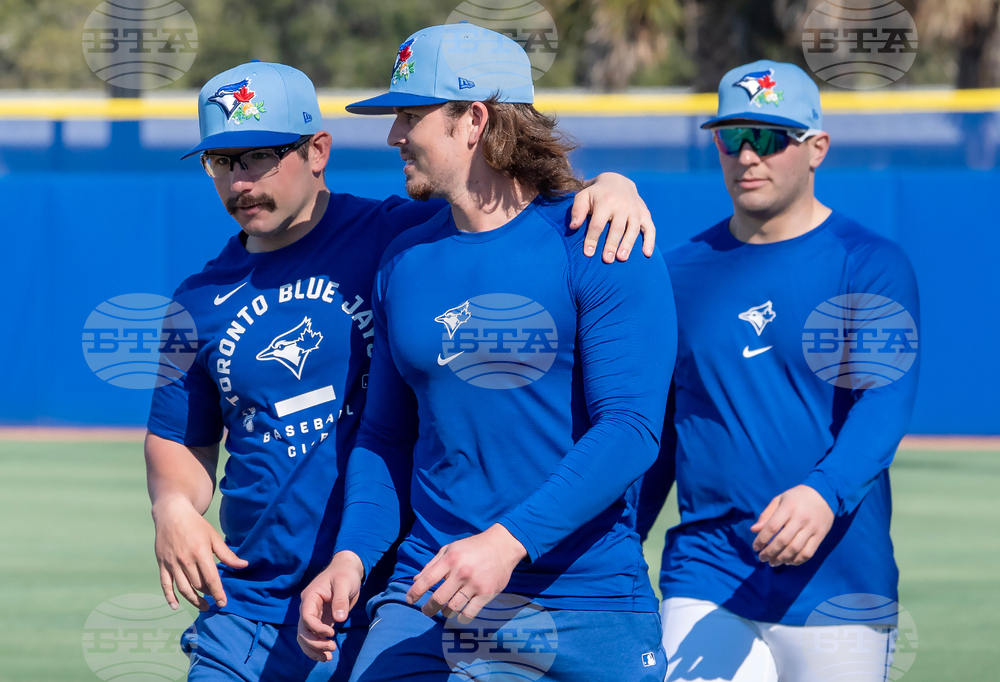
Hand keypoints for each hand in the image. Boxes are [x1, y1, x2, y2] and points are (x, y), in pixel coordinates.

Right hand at [152, 495, 247, 610]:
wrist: (172, 514)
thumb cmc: (196, 525)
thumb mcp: (214, 537)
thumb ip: (227, 554)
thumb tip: (244, 565)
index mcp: (201, 553)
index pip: (211, 579)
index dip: (218, 593)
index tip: (223, 603)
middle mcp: (186, 560)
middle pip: (198, 585)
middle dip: (208, 595)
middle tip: (215, 599)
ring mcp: (172, 563)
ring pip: (183, 588)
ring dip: (193, 600)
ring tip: (203, 606)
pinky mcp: (162, 564)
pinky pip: (165, 584)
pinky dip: (169, 597)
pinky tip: (176, 606)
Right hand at [297, 551, 364, 662]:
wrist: (347, 570)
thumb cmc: (345, 574)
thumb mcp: (344, 583)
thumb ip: (340, 600)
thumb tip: (338, 619)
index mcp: (310, 597)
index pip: (306, 617)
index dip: (316, 629)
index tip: (331, 633)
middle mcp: (308, 607)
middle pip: (303, 630)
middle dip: (314, 643)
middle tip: (331, 649)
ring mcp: (314, 615)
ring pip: (306, 636)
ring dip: (314, 649)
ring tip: (327, 658)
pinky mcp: (321, 620)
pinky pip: (314, 636)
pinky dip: (318, 647)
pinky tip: (326, 655)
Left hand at [407, 524, 526, 623]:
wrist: (502, 546)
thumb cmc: (472, 547)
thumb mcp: (450, 549)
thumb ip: (433, 564)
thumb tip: (416, 579)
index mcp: (450, 559)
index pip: (427, 579)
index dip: (415, 592)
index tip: (410, 599)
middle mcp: (461, 572)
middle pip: (438, 598)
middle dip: (428, 608)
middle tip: (426, 611)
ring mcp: (475, 584)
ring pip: (453, 607)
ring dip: (445, 612)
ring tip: (444, 610)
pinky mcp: (487, 593)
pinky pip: (469, 613)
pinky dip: (461, 617)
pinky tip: (458, 614)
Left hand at [569, 172, 655, 262]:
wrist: (617, 181)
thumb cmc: (596, 194)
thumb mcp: (583, 197)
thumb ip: (577, 210)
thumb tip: (574, 226)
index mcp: (606, 201)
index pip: (598, 223)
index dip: (592, 239)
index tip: (588, 253)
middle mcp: (623, 205)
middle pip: (617, 228)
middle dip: (612, 244)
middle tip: (607, 260)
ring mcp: (635, 210)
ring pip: (633, 229)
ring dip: (628, 244)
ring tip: (622, 258)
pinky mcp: (645, 214)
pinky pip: (650, 228)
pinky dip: (650, 241)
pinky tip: (647, 254)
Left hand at [751, 485, 833, 566]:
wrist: (825, 494)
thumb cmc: (797, 497)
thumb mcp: (779, 499)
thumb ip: (766, 514)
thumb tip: (754, 530)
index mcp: (788, 508)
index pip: (772, 527)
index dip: (762, 539)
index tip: (755, 547)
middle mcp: (800, 519)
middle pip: (783, 540)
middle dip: (770, 552)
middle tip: (762, 558)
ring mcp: (812, 528)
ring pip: (795, 549)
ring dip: (782, 559)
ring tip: (773, 562)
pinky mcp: (820, 536)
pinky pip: (808, 553)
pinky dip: (797, 560)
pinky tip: (788, 562)